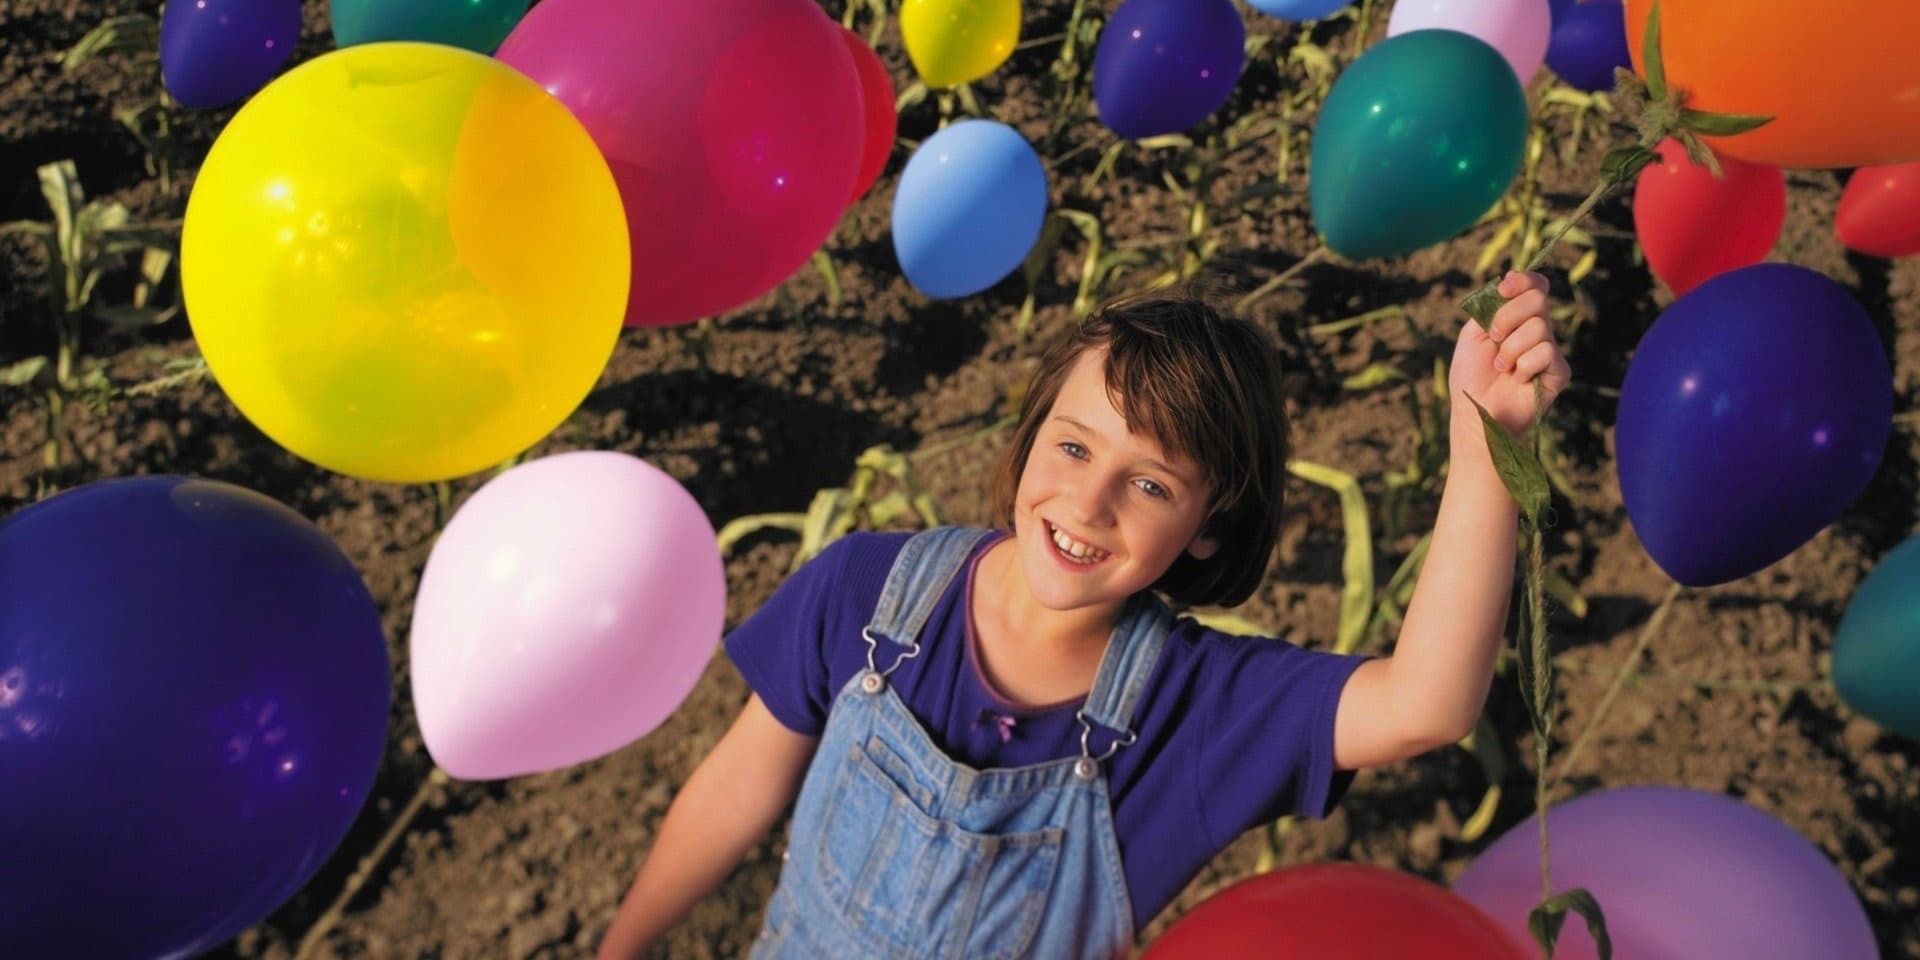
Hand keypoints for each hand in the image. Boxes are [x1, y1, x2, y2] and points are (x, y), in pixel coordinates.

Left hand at [1449, 270, 1571, 437]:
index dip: (1523, 280)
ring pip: (1539, 328)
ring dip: (1511, 349)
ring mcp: (1550, 350)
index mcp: (1517, 318)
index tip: (1504, 289)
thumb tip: (1507, 281)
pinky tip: (1518, 380)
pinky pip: (1546, 353)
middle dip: (1509, 316)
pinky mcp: (1559, 372)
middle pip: (1539, 299)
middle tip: (1494, 338)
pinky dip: (1524, 366)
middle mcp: (1537, 330)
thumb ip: (1490, 307)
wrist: (1475, 410)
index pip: (1535, 286)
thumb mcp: (1472, 334)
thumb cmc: (1471, 375)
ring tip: (1501, 368)